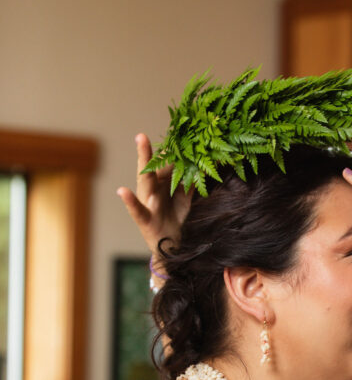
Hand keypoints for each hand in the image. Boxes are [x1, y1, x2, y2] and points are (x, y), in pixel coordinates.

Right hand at [116, 134, 191, 273]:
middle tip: (141, 136)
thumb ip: (190, 182)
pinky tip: (122, 192)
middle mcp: (150, 190)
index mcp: (159, 183)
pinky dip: (129, 201)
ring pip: (144, 183)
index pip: (163, 164)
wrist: (172, 245)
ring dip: (142, 166)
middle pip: (149, 169)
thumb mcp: (185, 198)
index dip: (168, 151)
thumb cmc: (175, 217)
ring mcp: (146, 203)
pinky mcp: (144, 219)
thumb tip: (201, 164)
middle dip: (145, 152)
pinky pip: (136, 209)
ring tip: (138, 147)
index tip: (173, 134)